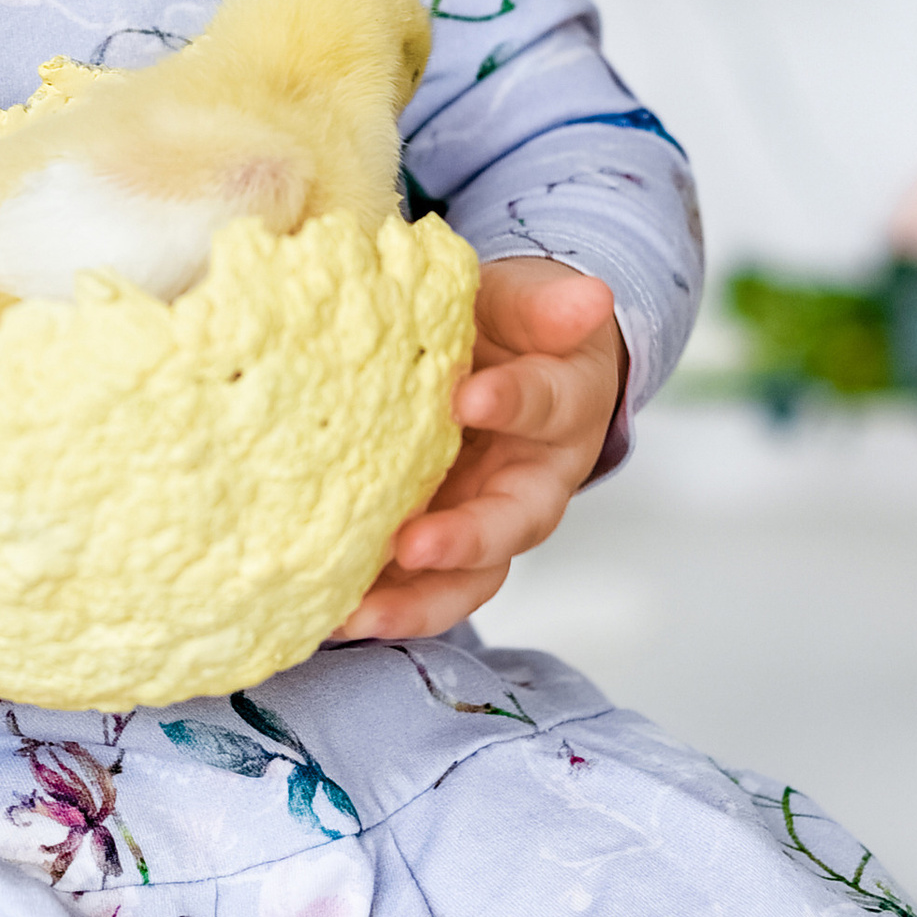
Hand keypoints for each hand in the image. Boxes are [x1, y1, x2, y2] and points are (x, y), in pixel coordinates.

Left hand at [329, 256, 623, 644]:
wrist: (508, 363)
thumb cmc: (514, 329)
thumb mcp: (524, 302)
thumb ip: (546, 304)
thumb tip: (591, 297)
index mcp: (564, 405)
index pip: (545, 402)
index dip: (512, 402)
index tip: (468, 398)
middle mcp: (535, 479)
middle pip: (512, 522)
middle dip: (465, 539)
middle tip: (412, 546)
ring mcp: (489, 521)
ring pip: (471, 578)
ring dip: (417, 603)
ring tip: (356, 616)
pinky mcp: (445, 547)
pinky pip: (421, 591)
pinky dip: (382, 610)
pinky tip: (325, 619)